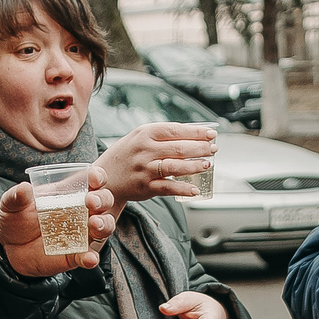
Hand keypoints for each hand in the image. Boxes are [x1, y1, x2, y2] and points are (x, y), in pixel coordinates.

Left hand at [0, 168, 117, 275]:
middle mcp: (81, 211)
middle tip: (91, 201)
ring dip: (104, 224)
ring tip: (94, 224)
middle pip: (104, 200)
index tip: (94, 178)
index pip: (92, 180)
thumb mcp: (11, 205)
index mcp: (70, 193)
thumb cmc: (15, 219)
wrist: (8, 249)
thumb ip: (16, 196)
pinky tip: (89, 258)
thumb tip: (25, 188)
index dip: (98, 176)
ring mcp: (81, 234)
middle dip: (103, 199)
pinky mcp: (76, 255)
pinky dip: (91, 258)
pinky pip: (89, 256)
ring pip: (104, 227)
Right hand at [96, 123, 219, 202]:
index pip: (175, 130)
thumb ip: (162, 136)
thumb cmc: (126, 155)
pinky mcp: (146, 186)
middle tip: (213, 149)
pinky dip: (183, 189)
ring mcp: (145, 169)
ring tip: (208, 164)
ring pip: (175, 166)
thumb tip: (194, 135)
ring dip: (194, 166)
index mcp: (144, 133)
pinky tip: (195, 189)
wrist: (104, 177)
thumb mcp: (139, 138)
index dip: (196, 132)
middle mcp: (144, 150)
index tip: (211, 133)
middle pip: (178, 148)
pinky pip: (168, 187)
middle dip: (200, 148)